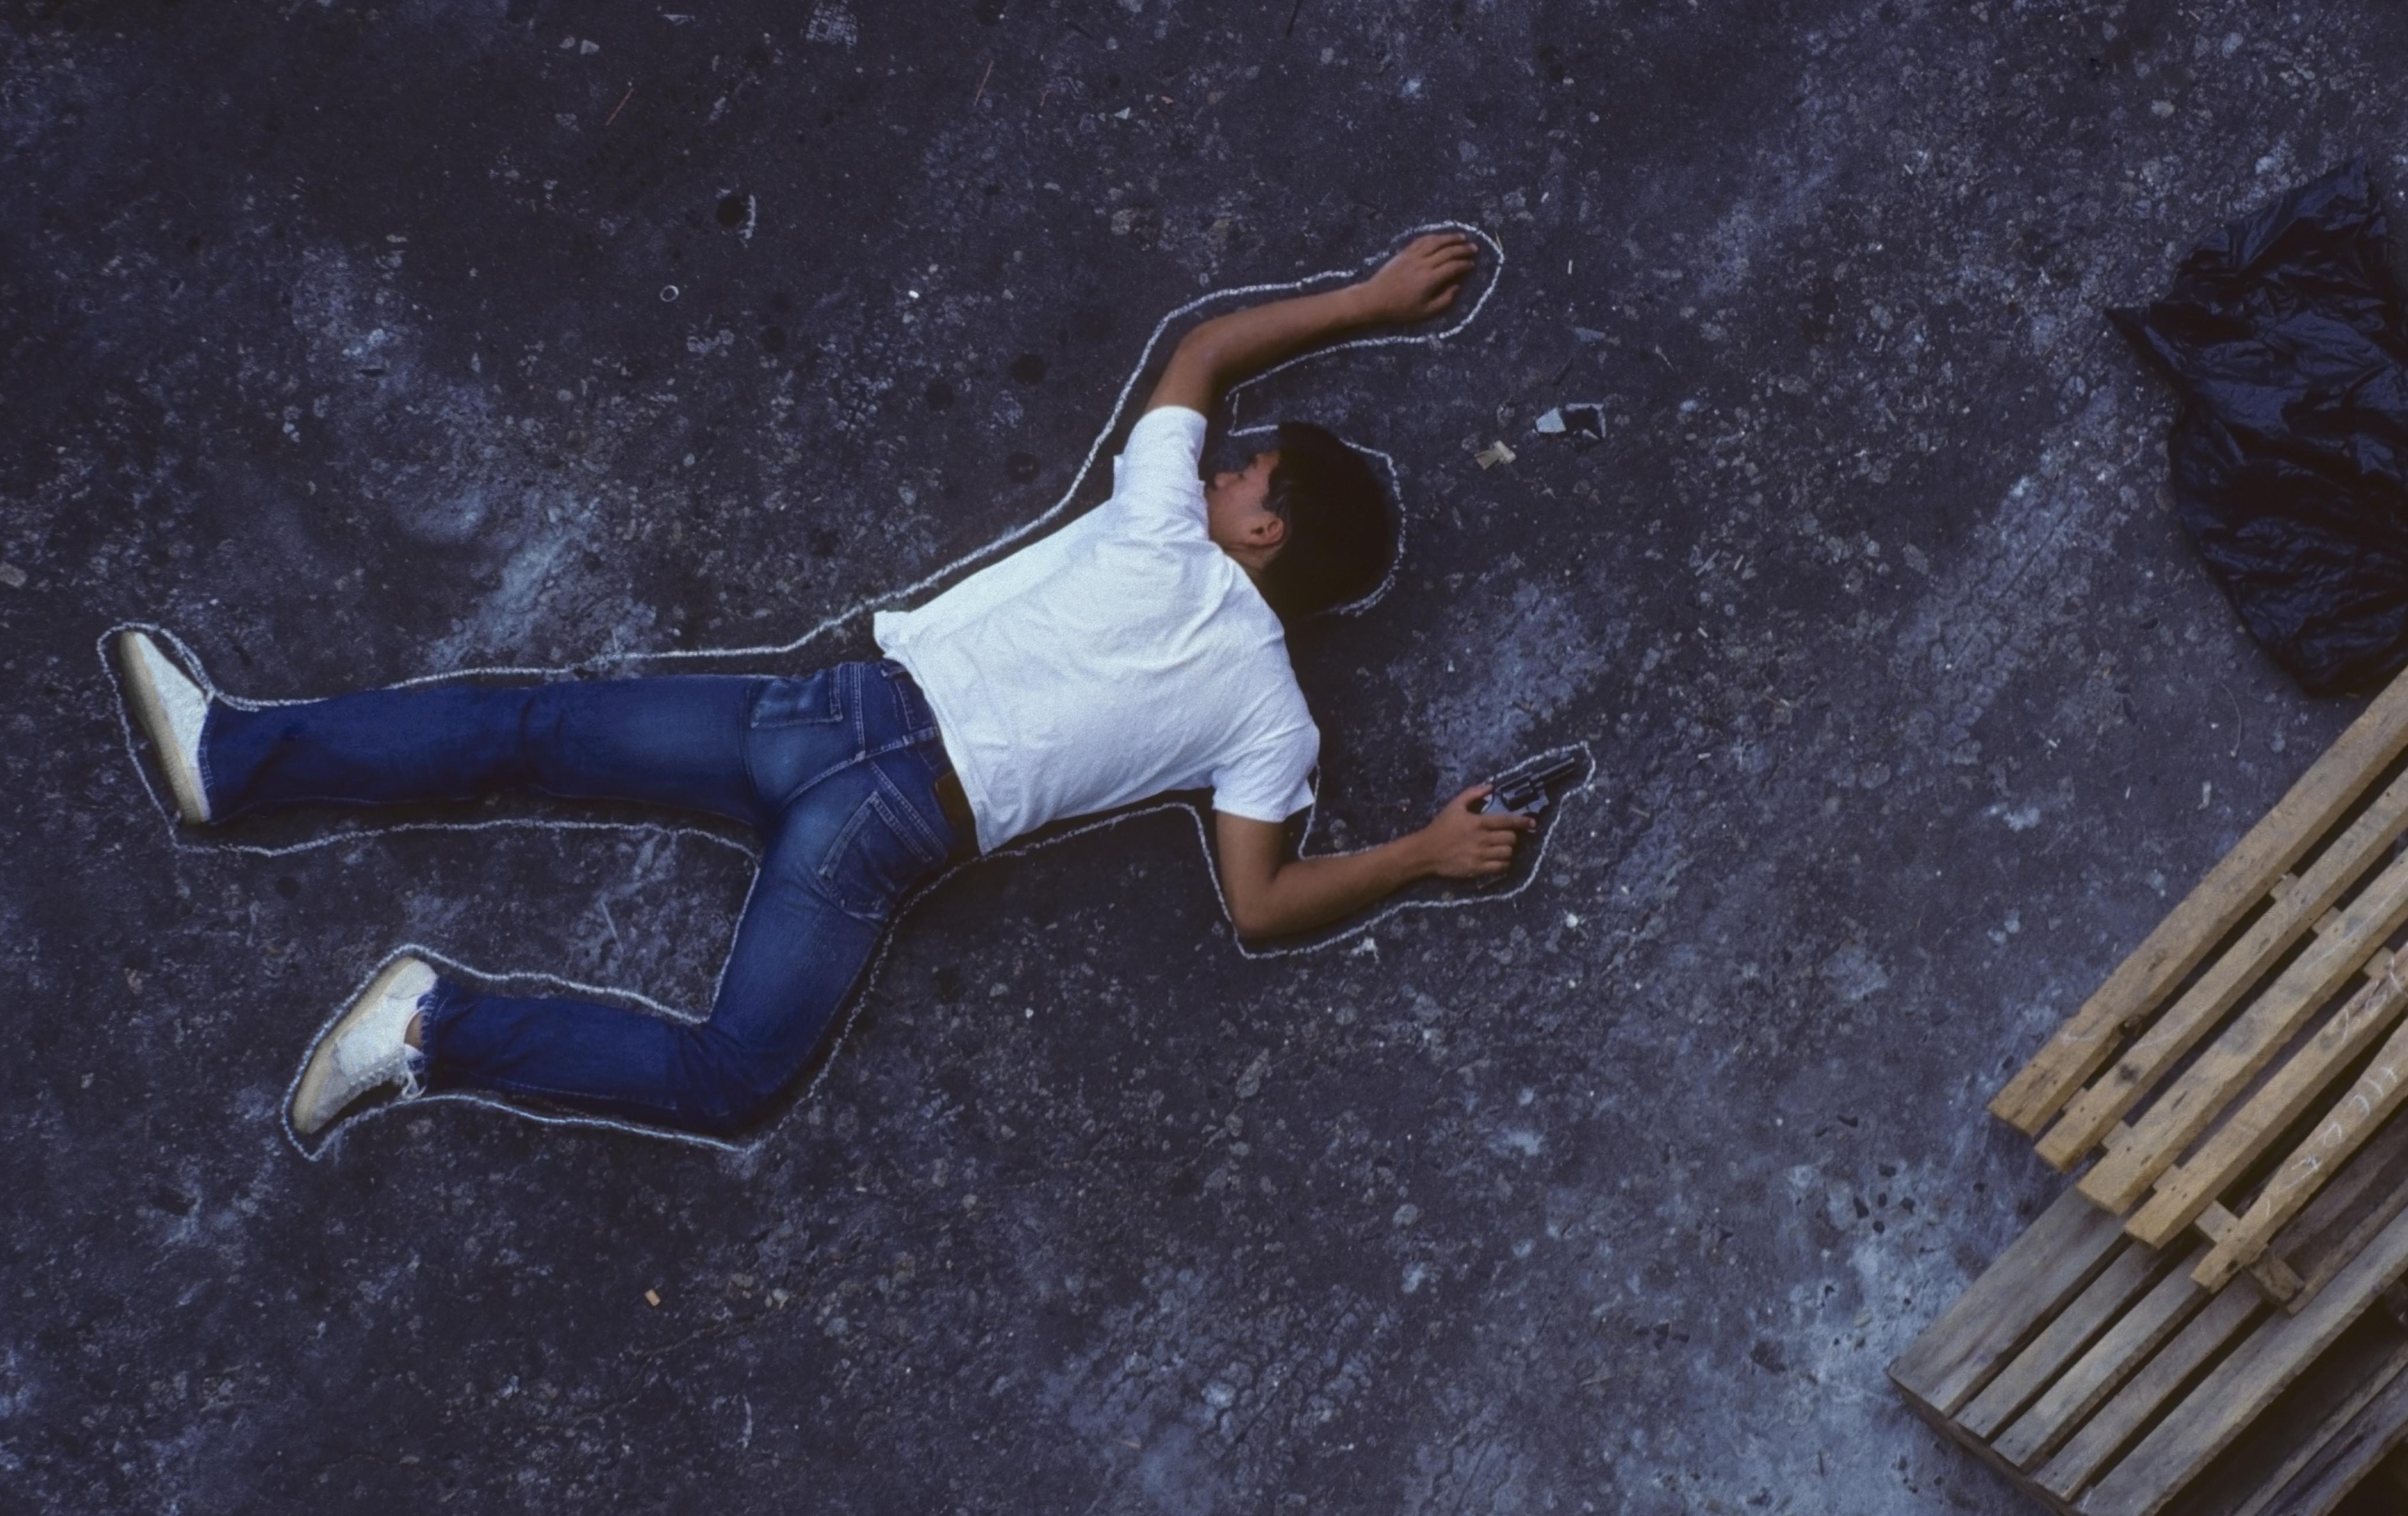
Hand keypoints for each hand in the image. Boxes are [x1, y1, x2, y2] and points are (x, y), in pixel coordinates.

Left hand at [1357, 232, 1478, 324]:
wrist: (1374, 299)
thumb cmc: (1400, 309)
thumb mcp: (1424, 312)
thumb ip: (1444, 301)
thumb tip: (1457, 287)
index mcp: (1429, 279)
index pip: (1453, 267)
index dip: (1464, 265)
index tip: (1472, 265)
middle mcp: (1423, 263)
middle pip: (1447, 251)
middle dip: (1462, 249)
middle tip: (1474, 248)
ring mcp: (1412, 256)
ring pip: (1435, 242)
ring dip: (1450, 238)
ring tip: (1462, 237)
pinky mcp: (1404, 253)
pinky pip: (1421, 240)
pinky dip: (1433, 237)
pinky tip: (1440, 237)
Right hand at [1417, 783, 1536, 879]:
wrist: (1425, 851)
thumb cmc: (1440, 827)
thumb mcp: (1454, 805)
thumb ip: (1472, 794)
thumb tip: (1490, 787)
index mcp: (1478, 822)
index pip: (1507, 821)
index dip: (1522, 821)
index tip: (1532, 823)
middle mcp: (1482, 839)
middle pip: (1510, 838)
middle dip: (1511, 836)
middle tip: (1505, 836)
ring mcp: (1480, 855)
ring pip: (1507, 853)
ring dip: (1508, 850)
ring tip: (1501, 848)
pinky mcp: (1477, 869)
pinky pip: (1500, 867)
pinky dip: (1503, 863)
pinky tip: (1498, 860)